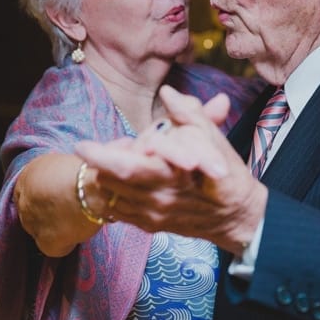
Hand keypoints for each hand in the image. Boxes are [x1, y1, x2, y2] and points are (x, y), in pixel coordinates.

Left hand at [75, 86, 265, 252]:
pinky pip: (120, 211)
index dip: (100, 155)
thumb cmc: (226, 174)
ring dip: (105, 177)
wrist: (237, 217)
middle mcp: (159, 197)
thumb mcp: (213, 138)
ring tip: (110, 162)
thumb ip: (189, 113)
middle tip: (92, 150)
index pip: (125, 166)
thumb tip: (168, 93)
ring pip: (112, 195)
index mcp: (172, 173)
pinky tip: (121, 183)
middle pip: (111, 181)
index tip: (82, 145)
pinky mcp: (152, 226)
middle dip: (97, 163)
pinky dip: (114, 195)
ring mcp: (153, 214)